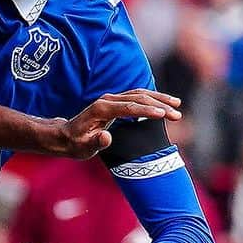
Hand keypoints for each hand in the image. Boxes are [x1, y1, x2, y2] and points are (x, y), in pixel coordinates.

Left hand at [49, 90, 182, 159]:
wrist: (65, 136)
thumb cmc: (74, 143)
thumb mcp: (83, 148)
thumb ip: (95, 143)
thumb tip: (106, 137)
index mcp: (101, 109)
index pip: (128, 107)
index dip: (146, 111)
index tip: (163, 116)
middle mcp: (107, 100)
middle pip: (138, 98)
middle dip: (159, 106)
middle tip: (176, 115)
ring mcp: (112, 99)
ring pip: (140, 94)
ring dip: (159, 99)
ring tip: (177, 106)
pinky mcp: (116, 101)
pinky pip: (137, 96)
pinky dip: (153, 98)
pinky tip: (165, 104)